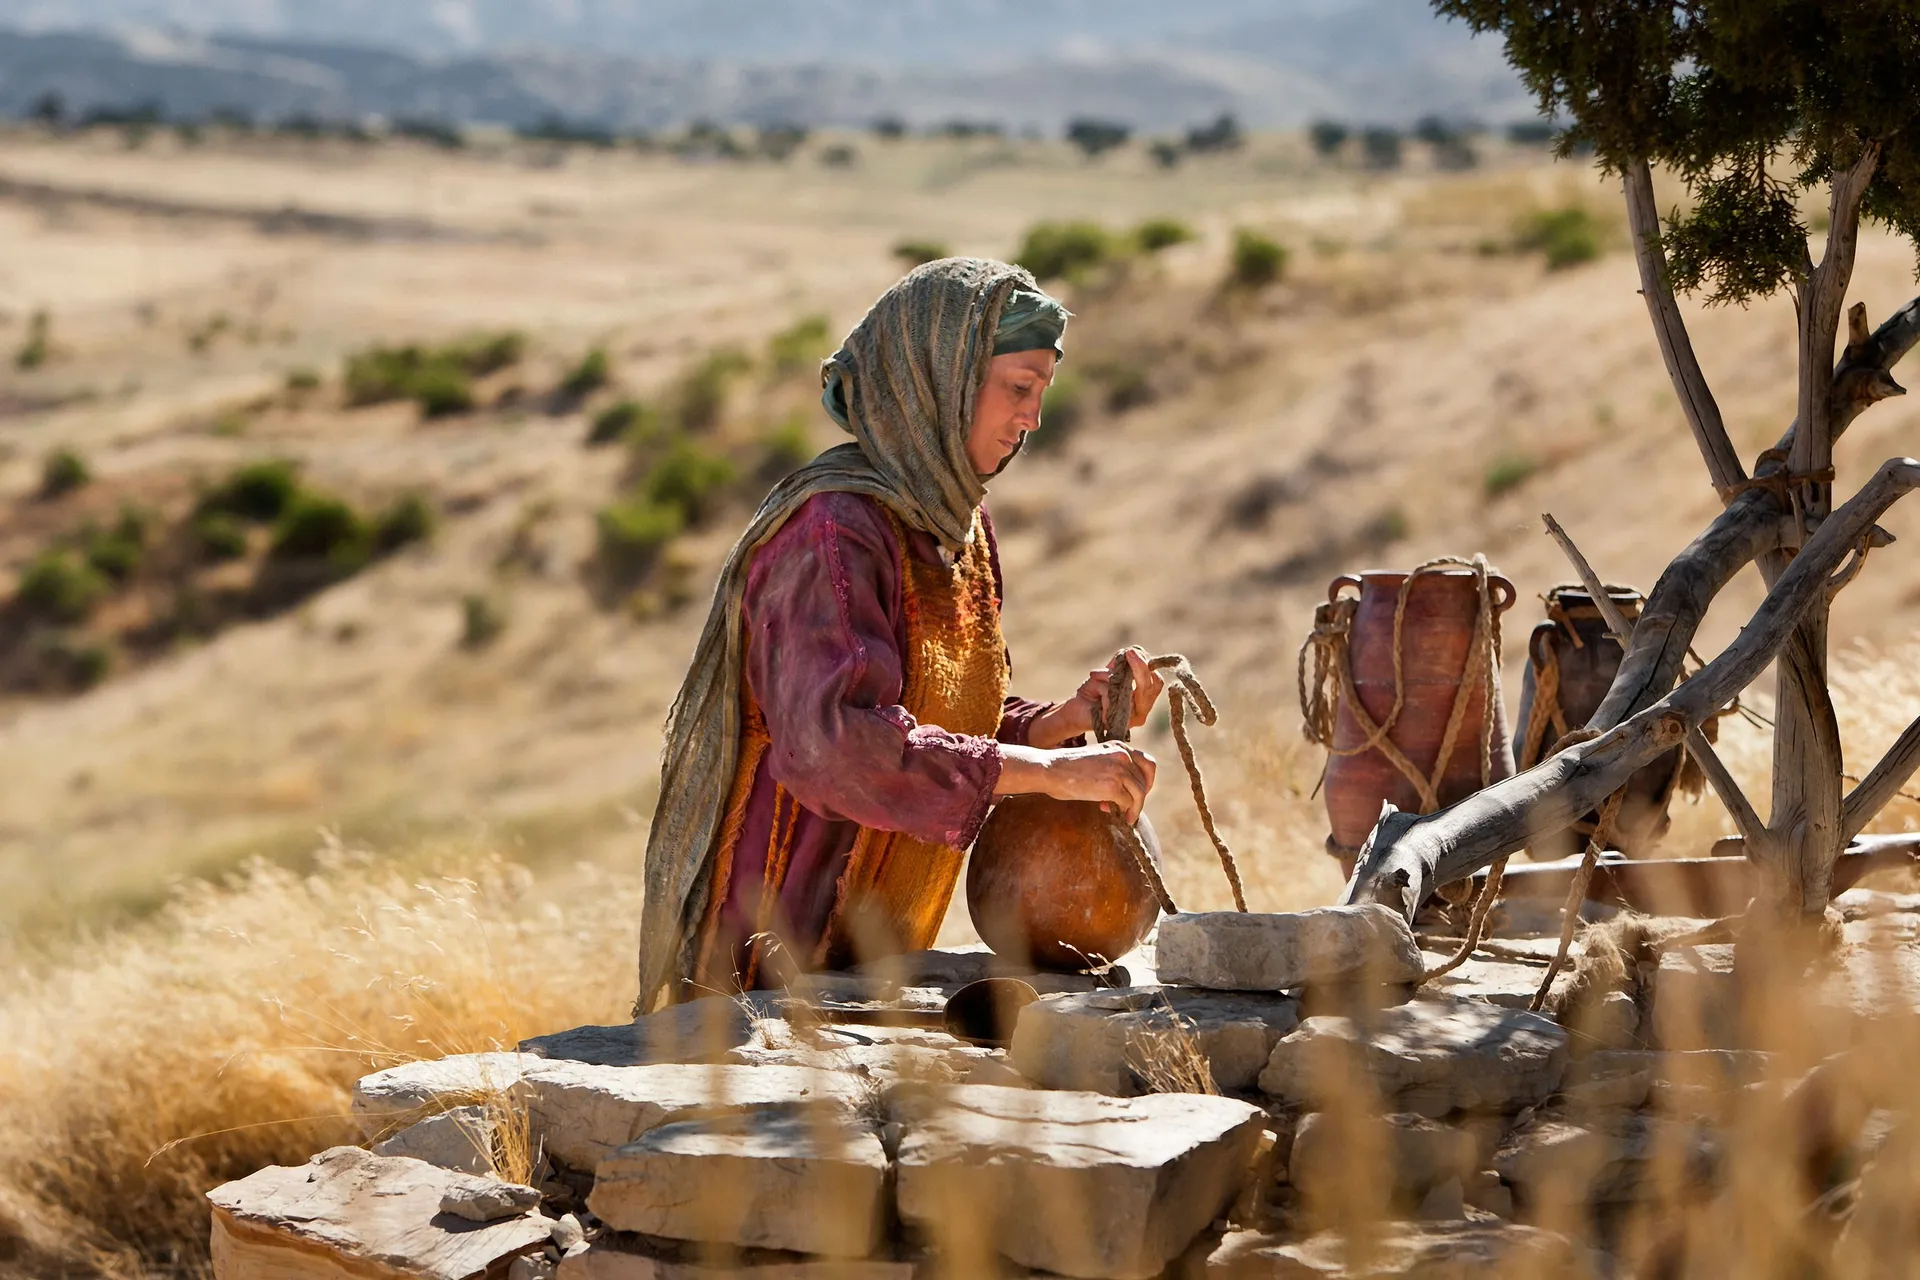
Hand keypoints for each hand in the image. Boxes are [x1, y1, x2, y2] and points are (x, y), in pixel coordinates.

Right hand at [996, 741, 1157, 824]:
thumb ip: (1114, 770)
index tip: (1141, 793)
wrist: (1050, 770)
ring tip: (1126, 817)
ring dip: (1134, 808)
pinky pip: (1127, 803)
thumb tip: (1127, 795)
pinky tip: (1113, 814)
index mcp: (1120, 746)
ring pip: (1139, 794)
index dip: (1148, 781)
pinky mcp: (1112, 786)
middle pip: (1144, 781)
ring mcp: (1118, 770)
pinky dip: (1123, 812)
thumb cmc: (1068, 768)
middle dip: (1140, 798)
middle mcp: (1123, 755)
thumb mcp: (1096, 760)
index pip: (1148, 763)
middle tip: (1130, 809)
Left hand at [1027, 648, 1166, 748]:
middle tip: (1130, 652)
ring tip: (1097, 674)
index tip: (1133, 651)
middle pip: (1150, 687)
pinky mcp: (1117, 722)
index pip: (1156, 683)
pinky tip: (1093, 686)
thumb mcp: (1109, 673)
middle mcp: (1141, 712)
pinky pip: (1112, 696)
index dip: (1147, 665)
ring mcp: (1131, 720)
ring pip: (1132, 690)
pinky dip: (1101, 684)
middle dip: (1140, 667)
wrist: (1075, 709)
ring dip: (1112, 677)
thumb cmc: (1093, 691)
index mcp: (1143, 700)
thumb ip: (1122, 664)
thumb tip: (1133, 650)